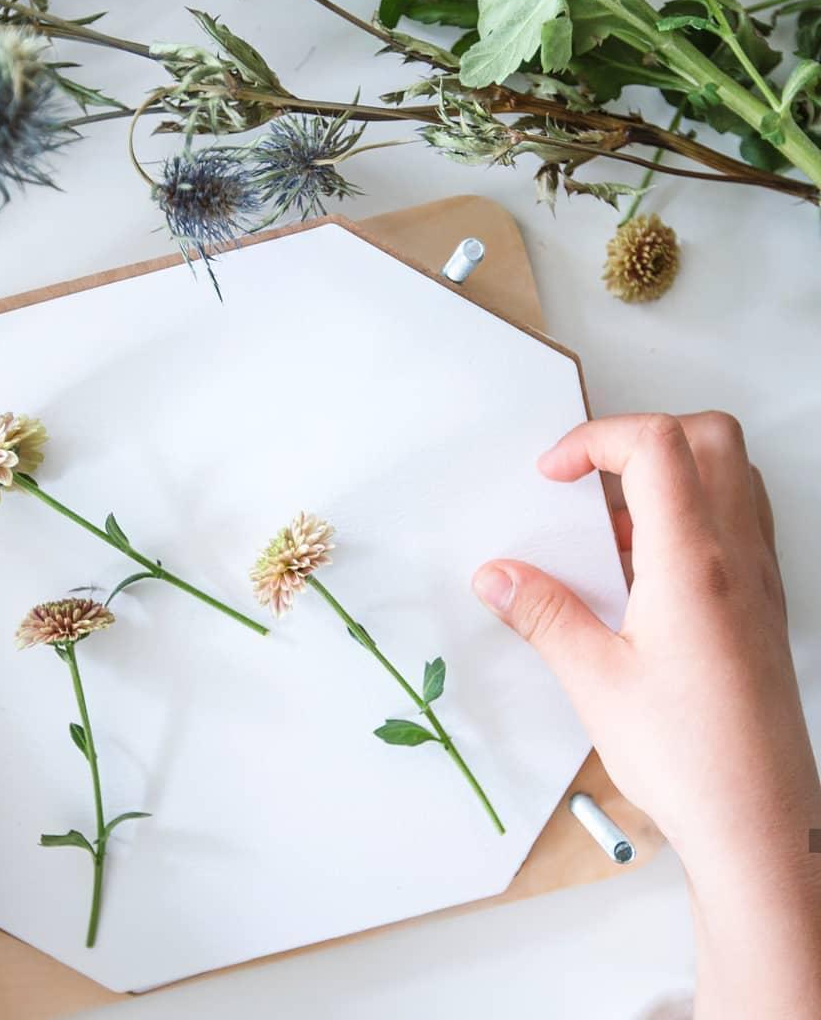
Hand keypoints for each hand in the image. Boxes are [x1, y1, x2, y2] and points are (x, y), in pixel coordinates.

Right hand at [473, 412, 820, 1018]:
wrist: (760, 825)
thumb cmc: (694, 760)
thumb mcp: (594, 680)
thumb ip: (542, 614)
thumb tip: (500, 576)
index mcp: (694, 563)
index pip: (656, 444)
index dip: (595, 438)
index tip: (555, 473)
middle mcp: (738, 558)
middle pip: (708, 438)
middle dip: (639, 437)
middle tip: (589, 479)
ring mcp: (759, 580)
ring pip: (731, 475)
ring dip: (670, 473)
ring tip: (612, 526)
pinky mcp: (761, 606)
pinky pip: (736, 523)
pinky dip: (690, 516)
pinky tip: (643, 572)